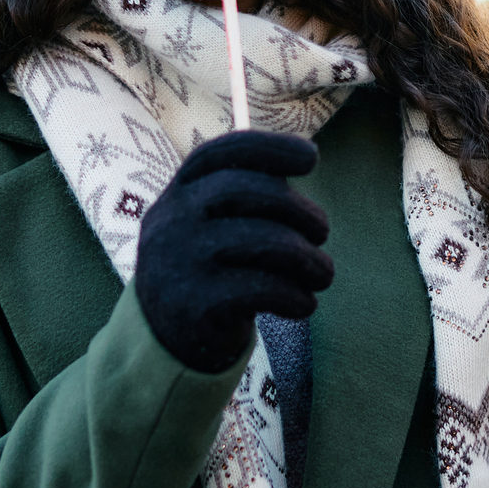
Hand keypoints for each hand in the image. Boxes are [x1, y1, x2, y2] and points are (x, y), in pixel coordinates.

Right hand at [132, 130, 331, 373]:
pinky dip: (296, 295)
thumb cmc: (209, 269)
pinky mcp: (194, 305)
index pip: (218, 152)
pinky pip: (262, 288)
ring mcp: (179, 262)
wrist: (165, 340)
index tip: (312, 157)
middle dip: (299, 208)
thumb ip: (247, 193)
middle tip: (322, 232)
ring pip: (264, 240)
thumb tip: (305, 154)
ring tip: (322, 274)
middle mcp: (171, 220)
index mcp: (177, 192)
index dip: (268, 147)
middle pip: (247, 190)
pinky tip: (303, 303)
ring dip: (309, 258)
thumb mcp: (210, 224)